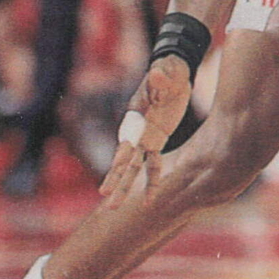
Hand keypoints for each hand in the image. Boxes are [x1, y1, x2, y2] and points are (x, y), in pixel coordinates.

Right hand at [99, 54, 193, 207]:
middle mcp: (135, 130)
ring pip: (133, 168)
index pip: (128, 138)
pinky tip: (149, 200)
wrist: (173, 73)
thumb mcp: (166, 72)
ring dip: (126, 188)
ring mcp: (144, 138)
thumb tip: (158, 74)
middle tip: (105, 200)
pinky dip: (152, 181)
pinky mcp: (156, 142)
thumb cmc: (168, 71)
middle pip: (124, 160)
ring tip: (113, 208)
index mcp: (135, 115)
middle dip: (115, 180)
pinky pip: (153, 165)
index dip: (123, 152)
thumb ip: (161, 77)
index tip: (117, 168)